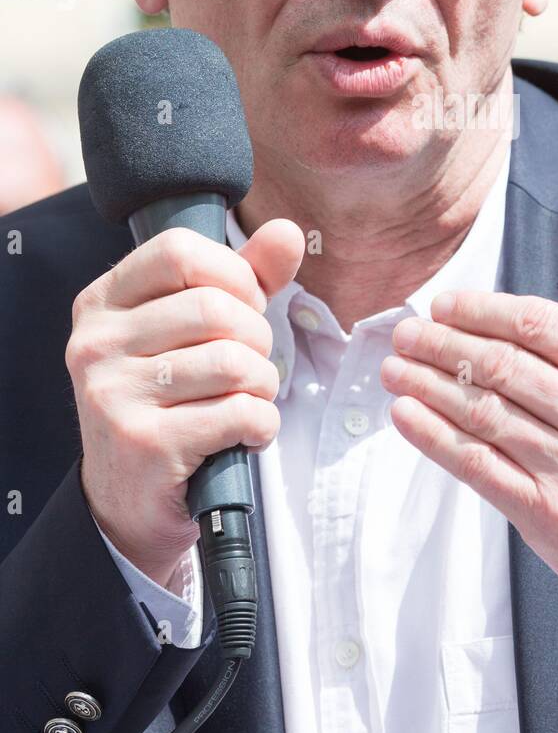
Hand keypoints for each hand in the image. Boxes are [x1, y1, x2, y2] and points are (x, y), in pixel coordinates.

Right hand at [67, 220, 304, 588]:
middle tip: (252, 365)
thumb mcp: (195, 331)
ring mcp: (114, 395)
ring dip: (264, 384)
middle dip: (257, 337)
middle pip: (214, 308)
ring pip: (232, 362)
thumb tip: (286, 232)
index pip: (179, 250)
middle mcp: (96, 343)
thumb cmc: (171, 401)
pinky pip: (238, 413)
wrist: (128, 500)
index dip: (232, 275)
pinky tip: (247, 434)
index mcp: (103, 302)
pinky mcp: (144, 445)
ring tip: (250, 400)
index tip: (243, 306)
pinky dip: (262, 424)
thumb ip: (244, 277)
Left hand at [381, 203, 557, 653]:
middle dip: (444, 344)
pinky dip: (435, 439)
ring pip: (484, 413)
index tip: (446, 304)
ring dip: (429, 386)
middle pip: (504, 367)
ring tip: (394, 367)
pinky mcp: (549, 516)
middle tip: (406, 332)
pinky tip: (406, 417)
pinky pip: (479, 467)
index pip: (541, 326)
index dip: (484, 311)